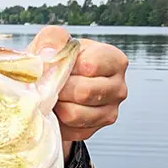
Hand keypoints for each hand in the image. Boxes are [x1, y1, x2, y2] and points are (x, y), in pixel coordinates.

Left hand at [27, 26, 128, 148]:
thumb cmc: (56, 61)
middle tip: (50, 83)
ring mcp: (110, 111)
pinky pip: (70, 129)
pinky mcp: (95, 129)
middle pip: (83, 92)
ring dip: (57, 105)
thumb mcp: (53, 42)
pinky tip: (57, 109)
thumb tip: (50, 53)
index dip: (67, 66)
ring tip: (53, 95)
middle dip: (59, 88)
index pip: (91, 66)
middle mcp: (119, 87)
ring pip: (75, 114)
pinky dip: (58, 121)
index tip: (59, 64)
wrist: (48, 87)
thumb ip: (53, 37)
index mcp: (115, 60)